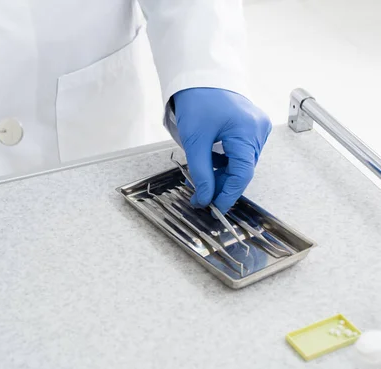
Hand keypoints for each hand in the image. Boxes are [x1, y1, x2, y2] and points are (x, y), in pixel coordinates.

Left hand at [173, 88, 271, 212]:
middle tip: (201, 197)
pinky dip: (226, 161)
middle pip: (243, 169)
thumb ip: (202, 172)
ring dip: (223, 174)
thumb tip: (205, 197)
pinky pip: (241, 151)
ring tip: (203, 179)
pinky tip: (210, 162)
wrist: (198, 76)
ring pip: (242, 162)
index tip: (215, 207)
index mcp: (248, 131)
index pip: (242, 174)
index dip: (228, 194)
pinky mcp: (251, 126)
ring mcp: (257, 127)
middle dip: (222, 185)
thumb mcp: (195, 140)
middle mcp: (258, 129)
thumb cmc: (197, 100)